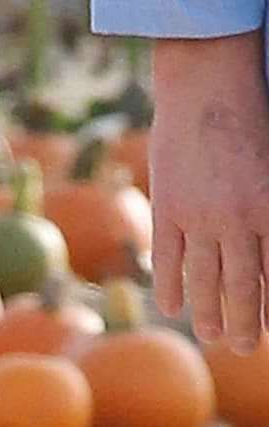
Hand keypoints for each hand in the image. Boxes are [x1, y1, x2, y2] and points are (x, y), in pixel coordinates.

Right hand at [151, 32, 268, 351]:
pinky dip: (171, 288)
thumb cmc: (251, 114)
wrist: (206, 80)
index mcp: (268, 204)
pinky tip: (174, 309)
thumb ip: (267, 211)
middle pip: (242, 286)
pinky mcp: (167, 209)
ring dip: (208, 315)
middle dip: (245, 322)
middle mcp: (235, 216)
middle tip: (245, 347)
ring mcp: (197, 216)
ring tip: (212, 338)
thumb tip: (267, 255)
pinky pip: (168, 260)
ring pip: (204, 280)